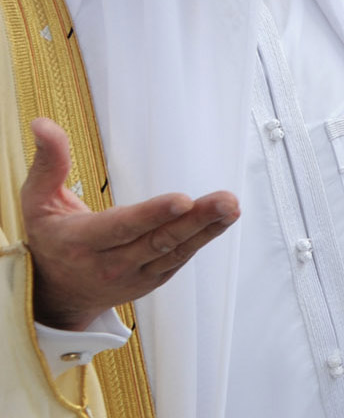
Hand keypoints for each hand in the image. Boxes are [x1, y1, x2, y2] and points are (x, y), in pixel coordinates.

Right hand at [22, 118, 239, 330]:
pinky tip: (222, 220)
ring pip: (176, 251)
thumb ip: (48, 163)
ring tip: (232, 207)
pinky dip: (203, 239)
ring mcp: (135, 275)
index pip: (122, 227)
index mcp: (81, 242)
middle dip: (196, 220)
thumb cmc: (51, 239)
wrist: (56, 294)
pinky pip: (180, 258)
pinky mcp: (153, 279)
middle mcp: (111, 263)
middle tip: (226, 200)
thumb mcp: (38, 201)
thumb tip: (44, 123)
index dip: (154, 214)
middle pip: (158, 240)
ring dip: (208, 228)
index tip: (184, 199)